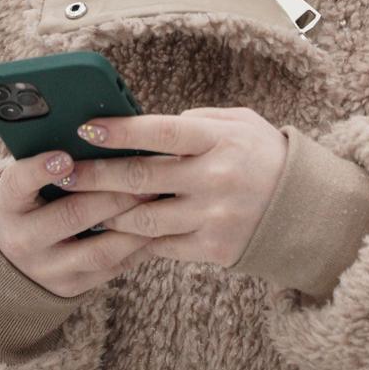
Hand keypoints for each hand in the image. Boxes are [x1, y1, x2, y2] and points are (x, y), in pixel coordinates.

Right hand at [0, 148, 158, 299]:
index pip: (18, 183)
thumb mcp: (25, 184)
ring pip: (97, 250)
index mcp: (6, 205)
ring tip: (157, 201)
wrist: (8, 258)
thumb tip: (102, 133)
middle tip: (145, 176)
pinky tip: (158, 227)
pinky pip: (110, 269)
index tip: (65, 157)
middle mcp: (21, 239)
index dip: (40, 170)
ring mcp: (46, 269)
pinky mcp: (70, 287)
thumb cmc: (29, 203)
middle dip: (112, 195)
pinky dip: (137, 248)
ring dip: (133, 225)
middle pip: (69, 215)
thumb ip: (53, 163)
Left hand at [65, 106, 288, 271]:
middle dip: (95, 175)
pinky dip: (133, 239)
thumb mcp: (240, 123)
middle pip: (142, 177)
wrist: (305, 209)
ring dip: (107, 212)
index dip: (121, 131)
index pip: (162, 131)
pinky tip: (111, 231)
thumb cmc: (264, 155)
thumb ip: (196, 120)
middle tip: (63, 173)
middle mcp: (216, 178)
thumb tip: (145, 126)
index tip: (86, 129)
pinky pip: (161, 246)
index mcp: (221, 140)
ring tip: (80, 206)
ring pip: (143, 218)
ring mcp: (214, 217)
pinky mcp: (213, 249)